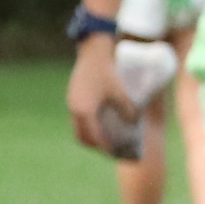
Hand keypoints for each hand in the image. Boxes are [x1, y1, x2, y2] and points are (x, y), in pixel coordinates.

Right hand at [67, 36, 127, 151]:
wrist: (92, 52)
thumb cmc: (107, 71)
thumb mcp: (120, 91)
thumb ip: (127, 109)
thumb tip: (133, 122)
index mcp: (85, 110)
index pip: (94, 136)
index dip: (104, 145)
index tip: (114, 151)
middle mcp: (75, 109)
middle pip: (82, 136)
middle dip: (94, 144)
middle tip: (109, 148)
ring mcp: (72, 103)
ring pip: (78, 127)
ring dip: (90, 134)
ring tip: (105, 137)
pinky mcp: (73, 97)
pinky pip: (78, 118)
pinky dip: (87, 124)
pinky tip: (100, 121)